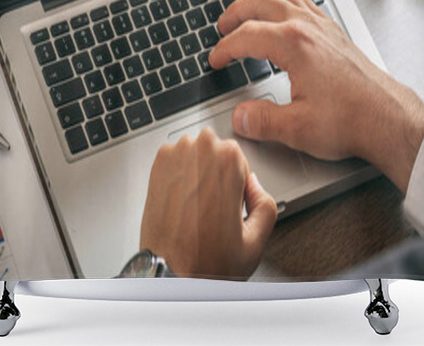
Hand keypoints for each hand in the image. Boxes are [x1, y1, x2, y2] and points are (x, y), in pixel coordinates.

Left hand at [140, 127, 276, 278]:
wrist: (169, 275)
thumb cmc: (205, 260)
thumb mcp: (255, 240)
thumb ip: (266, 203)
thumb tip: (255, 185)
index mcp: (229, 158)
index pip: (238, 157)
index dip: (236, 183)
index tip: (229, 201)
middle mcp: (200, 148)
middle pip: (215, 151)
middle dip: (215, 173)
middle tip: (212, 207)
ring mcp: (175, 154)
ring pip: (194, 153)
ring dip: (196, 172)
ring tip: (194, 206)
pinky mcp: (156, 165)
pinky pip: (174, 160)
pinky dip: (178, 176)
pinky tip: (181, 201)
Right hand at [209, 0, 423, 191]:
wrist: (387, 117)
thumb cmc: (351, 119)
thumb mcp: (297, 128)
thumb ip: (261, 120)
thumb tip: (239, 116)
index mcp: (294, 44)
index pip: (246, 35)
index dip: (224, 48)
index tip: (214, 60)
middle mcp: (307, 26)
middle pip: (260, 0)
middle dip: (235, 12)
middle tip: (221, 28)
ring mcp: (323, 25)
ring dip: (258, 2)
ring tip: (245, 16)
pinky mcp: (334, 31)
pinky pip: (303, 2)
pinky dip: (284, 3)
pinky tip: (282, 17)